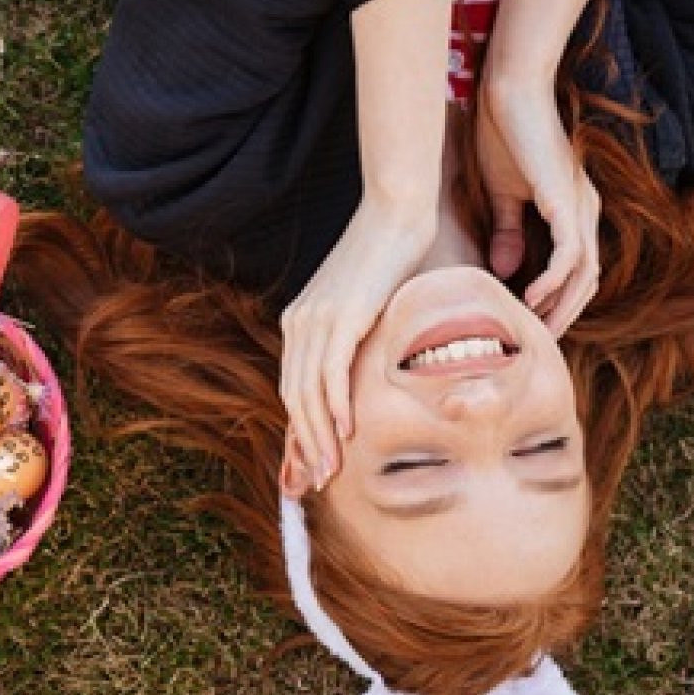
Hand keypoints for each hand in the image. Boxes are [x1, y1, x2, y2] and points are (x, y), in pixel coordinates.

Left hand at [279, 203, 435, 491]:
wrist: (399, 212)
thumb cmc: (397, 258)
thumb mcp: (374, 309)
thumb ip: (368, 342)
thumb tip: (385, 375)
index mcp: (303, 323)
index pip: (294, 388)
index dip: (300, 431)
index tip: (309, 466)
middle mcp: (301, 322)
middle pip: (294, 397)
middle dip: (305, 445)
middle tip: (318, 482)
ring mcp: (317, 318)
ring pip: (308, 391)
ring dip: (319, 436)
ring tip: (330, 470)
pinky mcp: (341, 313)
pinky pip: (330, 370)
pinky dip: (335, 405)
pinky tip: (346, 432)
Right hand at [474, 71, 600, 336]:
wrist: (508, 93)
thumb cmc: (503, 134)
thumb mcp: (502, 194)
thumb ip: (506, 231)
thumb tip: (506, 270)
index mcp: (572, 208)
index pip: (576, 268)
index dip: (558, 300)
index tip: (531, 322)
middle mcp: (584, 211)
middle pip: (587, 280)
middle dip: (564, 313)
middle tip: (538, 340)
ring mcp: (580, 207)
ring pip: (584, 274)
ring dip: (561, 306)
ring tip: (535, 329)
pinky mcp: (567, 201)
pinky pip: (570, 255)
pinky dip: (552, 281)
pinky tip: (529, 297)